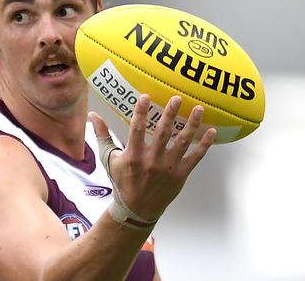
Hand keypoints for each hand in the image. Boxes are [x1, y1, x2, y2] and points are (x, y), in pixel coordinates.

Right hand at [89, 94, 215, 220]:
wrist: (136, 209)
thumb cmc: (122, 182)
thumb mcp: (109, 159)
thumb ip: (102, 136)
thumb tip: (93, 116)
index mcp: (133, 155)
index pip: (137, 128)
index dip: (141, 111)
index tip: (146, 96)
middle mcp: (151, 160)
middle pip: (163, 132)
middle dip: (171, 114)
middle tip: (178, 98)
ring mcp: (168, 168)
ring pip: (182, 142)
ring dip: (192, 125)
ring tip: (199, 109)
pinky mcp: (180, 175)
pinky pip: (195, 158)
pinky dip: (204, 145)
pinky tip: (211, 132)